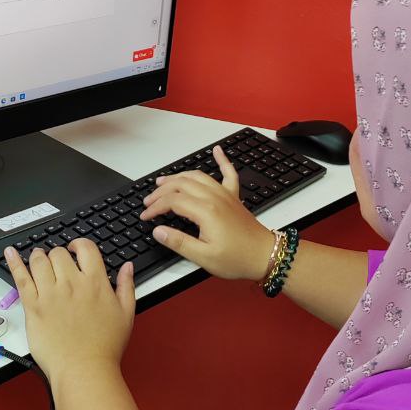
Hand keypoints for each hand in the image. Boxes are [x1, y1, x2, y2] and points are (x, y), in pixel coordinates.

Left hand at [5, 240, 134, 384]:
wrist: (84, 370)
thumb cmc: (105, 347)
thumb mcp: (126, 314)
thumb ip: (126, 286)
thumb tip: (127, 267)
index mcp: (96, 283)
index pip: (85, 248)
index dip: (78, 244)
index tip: (75, 248)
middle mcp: (71, 284)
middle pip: (59, 253)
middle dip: (58, 255)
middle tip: (57, 263)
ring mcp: (50, 294)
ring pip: (39, 261)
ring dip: (39, 256)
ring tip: (39, 259)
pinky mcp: (33, 307)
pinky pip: (21, 279)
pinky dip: (14, 263)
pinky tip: (10, 253)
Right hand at [139, 145, 273, 281]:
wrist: (265, 255)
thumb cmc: (238, 258)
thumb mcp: (203, 257)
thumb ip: (179, 242)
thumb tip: (158, 231)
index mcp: (205, 211)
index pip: (172, 201)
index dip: (155, 207)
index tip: (145, 216)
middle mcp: (214, 198)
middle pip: (181, 184)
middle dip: (161, 191)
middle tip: (148, 201)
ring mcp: (225, 195)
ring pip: (197, 176)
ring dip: (178, 176)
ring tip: (163, 181)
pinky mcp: (233, 197)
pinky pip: (228, 173)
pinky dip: (222, 160)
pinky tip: (218, 151)